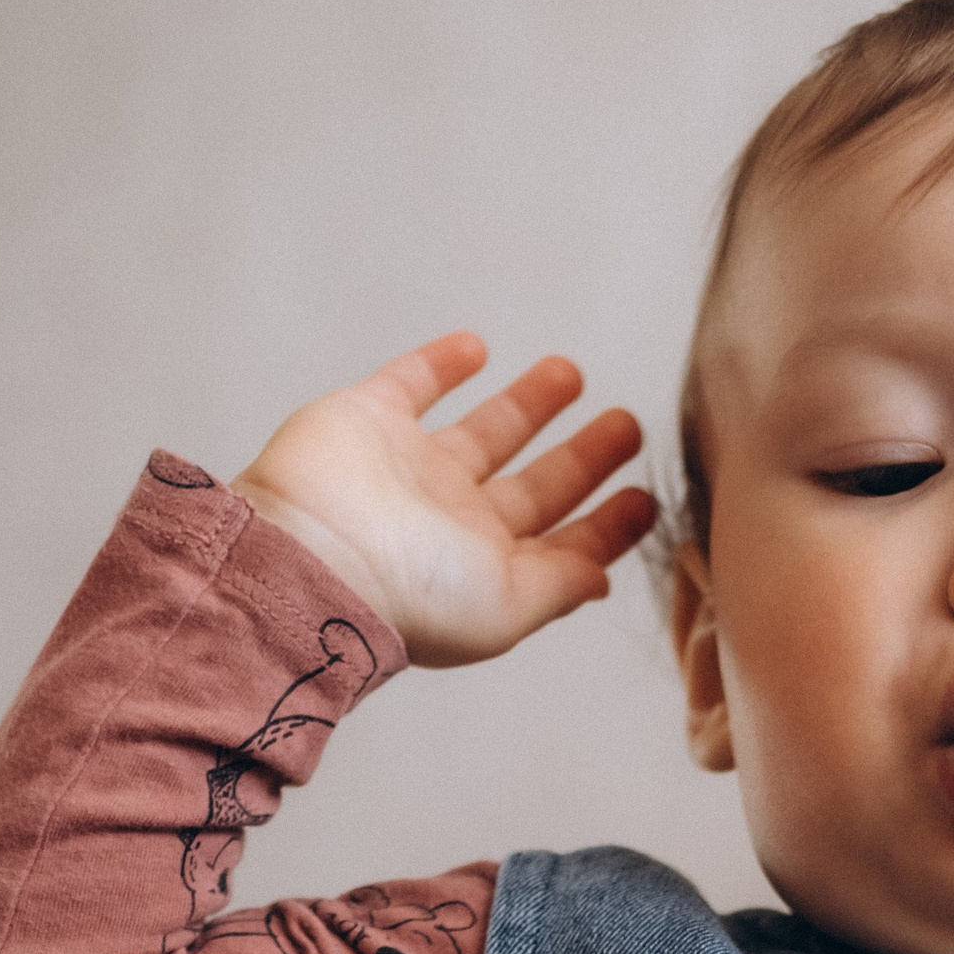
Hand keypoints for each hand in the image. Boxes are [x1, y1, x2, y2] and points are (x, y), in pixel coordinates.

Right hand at [233, 335, 654, 667]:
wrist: (308, 558)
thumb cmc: (409, 597)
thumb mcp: (508, 606)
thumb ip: (560, 585)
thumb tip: (601, 579)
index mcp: (489, 570)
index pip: (563, 543)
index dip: (606, 524)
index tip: (645, 498)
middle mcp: (452, 522)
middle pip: (534, 484)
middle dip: (582, 458)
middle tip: (628, 426)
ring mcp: (410, 468)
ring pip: (485, 430)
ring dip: (528, 404)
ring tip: (573, 373)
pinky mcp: (368, 419)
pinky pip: (410, 384)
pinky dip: (440, 363)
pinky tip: (476, 347)